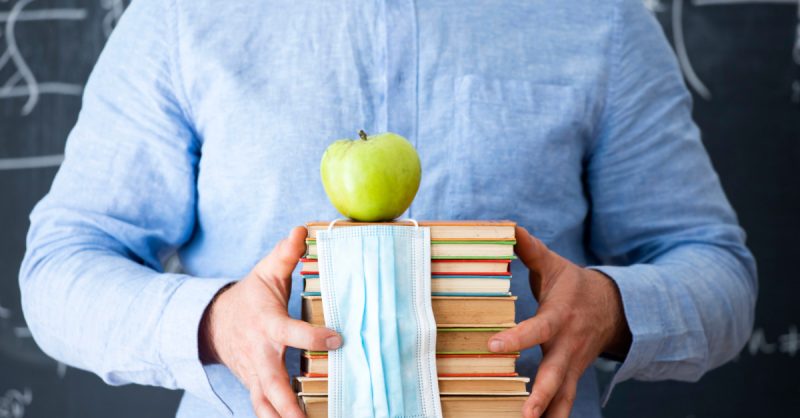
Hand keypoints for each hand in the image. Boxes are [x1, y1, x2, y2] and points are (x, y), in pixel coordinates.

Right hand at [199, 226, 341, 417]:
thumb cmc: (248, 298)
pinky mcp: (254, 385)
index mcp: (266, 324)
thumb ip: (286, 255)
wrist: (213, 323)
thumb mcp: (265, 273)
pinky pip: (263, 408)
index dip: (313, 337)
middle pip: (272, 382)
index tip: (338, 339)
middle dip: (287, 403)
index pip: (290, 332)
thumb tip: (302, 230)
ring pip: (264, 403)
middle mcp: (260, 354)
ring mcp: (254, 374)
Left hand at [489, 227, 630, 417]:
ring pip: (563, 396)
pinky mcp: (573, 378)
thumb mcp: (553, 264)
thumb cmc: (573, 284)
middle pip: (554, 375)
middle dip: (540, 396)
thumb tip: (507, 227)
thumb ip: (528, 248)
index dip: (516, 338)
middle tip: (526, 415)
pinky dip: (554, 417)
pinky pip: (564, 403)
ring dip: (549, 414)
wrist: (612, 308)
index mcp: (559, 317)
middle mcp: (567, 346)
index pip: (537, 330)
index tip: (493, 345)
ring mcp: (572, 366)